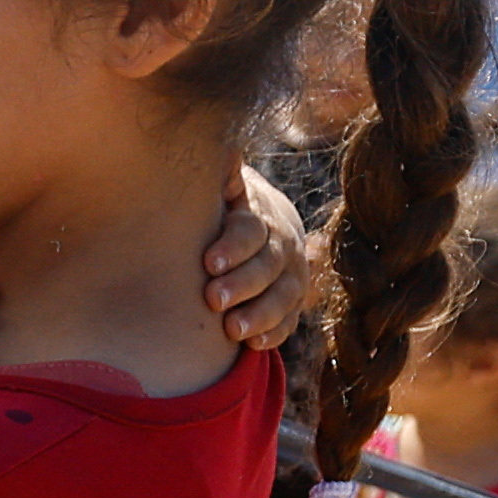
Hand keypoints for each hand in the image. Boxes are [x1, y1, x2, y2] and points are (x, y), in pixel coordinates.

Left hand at [209, 167, 312, 349]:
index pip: (251, 231)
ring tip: (232, 330)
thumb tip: (224, 151)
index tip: (208, 263)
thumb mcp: (217, 189)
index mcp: (257, 217)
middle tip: (212, 300)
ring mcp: (289, 276)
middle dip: (243, 284)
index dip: (233, 247)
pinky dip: (274, 334)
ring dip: (259, 314)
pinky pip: (289, 321)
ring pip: (283, 296)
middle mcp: (280, 245)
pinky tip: (254, 345)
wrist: (253, 225)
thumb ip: (219, 176)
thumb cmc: (217, 209)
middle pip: (268, 266)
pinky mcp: (290, 304)